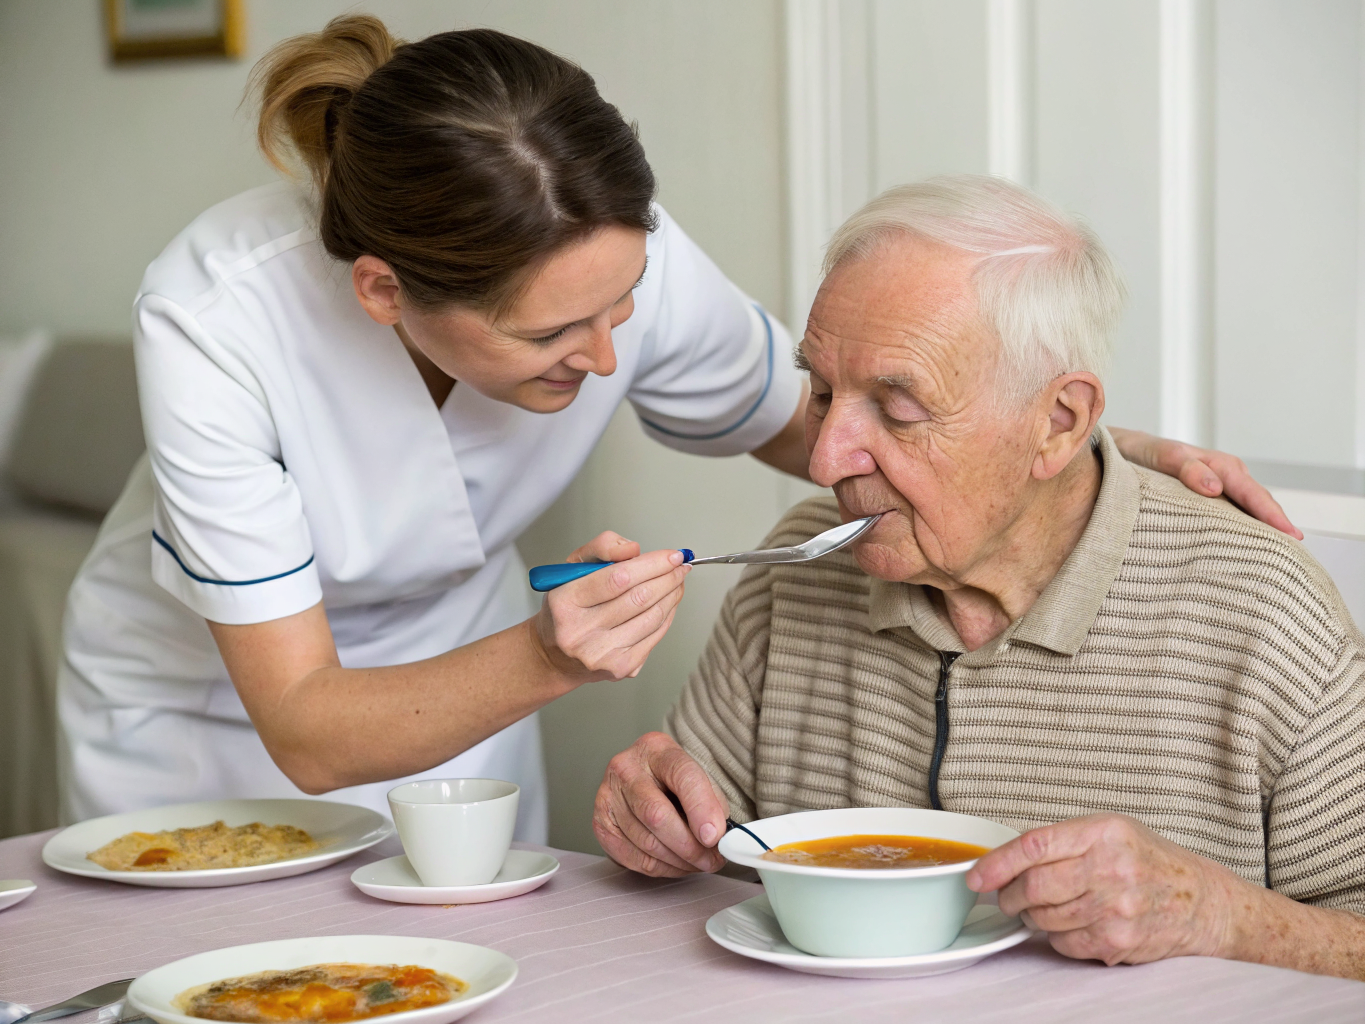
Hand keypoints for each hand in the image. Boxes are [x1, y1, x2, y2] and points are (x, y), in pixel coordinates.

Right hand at [532, 533, 688, 682]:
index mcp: (565, 603)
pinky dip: (668, 614)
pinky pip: (655, 635)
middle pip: (639, 598)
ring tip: (677, 580)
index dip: (652, 564)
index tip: (672, 555)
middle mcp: (580, 632)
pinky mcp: (621, 667)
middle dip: (668, 577)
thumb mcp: (572, 568)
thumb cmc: (567, 608)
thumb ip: (602, 548)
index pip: (617, 578)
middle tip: (681, 565)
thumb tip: (634, 549)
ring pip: (652, 617)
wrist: (556, 657)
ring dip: (672, 594)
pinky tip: (668, 602)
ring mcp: (602, 654)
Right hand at [593, 731, 728, 876]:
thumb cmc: (672, 781)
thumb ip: (712, 804)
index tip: (714, 836)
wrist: (641, 782)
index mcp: (656, 749)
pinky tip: (676, 864)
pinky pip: (634, 858)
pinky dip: (662, 868)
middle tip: (711, 860)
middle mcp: (626, 768)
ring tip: (698, 863)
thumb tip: (719, 837)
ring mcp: (608, 796)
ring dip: (679, 861)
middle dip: (690, 846)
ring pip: (646, 842)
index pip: (682, 776)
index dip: (700, 808)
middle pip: (657, 814)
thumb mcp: (698, 778)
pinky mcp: (601, 824)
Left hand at [966, 813, 1241, 965]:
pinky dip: (1055, 937)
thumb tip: (1006, 861)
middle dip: (1008, 895)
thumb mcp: (1110, 830)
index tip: (977, 876)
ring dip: (1031, 916)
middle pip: (1033, 886)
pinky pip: (1064, 943)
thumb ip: (1062, 841)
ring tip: (1041, 909)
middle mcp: (1110, 868)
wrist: (1201, 901)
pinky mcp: (1118, 941)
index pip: (1033, 845)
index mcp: (1103, 832)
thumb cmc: (1151, 861)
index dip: (996, 863)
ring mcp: (1115, 908)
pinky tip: (1068, 924)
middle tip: (1005, 896)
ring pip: (1044, 917)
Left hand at [1109, 427, 1301, 538]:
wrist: (1114, 451)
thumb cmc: (1136, 453)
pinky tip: (1242, 549)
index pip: (1251, 492)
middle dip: (1274, 524)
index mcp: (1217, 465)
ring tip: (1276, 556)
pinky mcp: (1201, 502)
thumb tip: (1215, 487)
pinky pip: (1227, 515)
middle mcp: (1221, 477)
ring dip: (1259, 529)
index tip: (1289, 535)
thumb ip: (1183, 466)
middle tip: (1294, 553)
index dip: (1270, 514)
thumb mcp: (1158, 455)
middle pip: (1255, 502)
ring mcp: (1213, 490)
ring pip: (1243, 510)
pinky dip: (1238, 529)